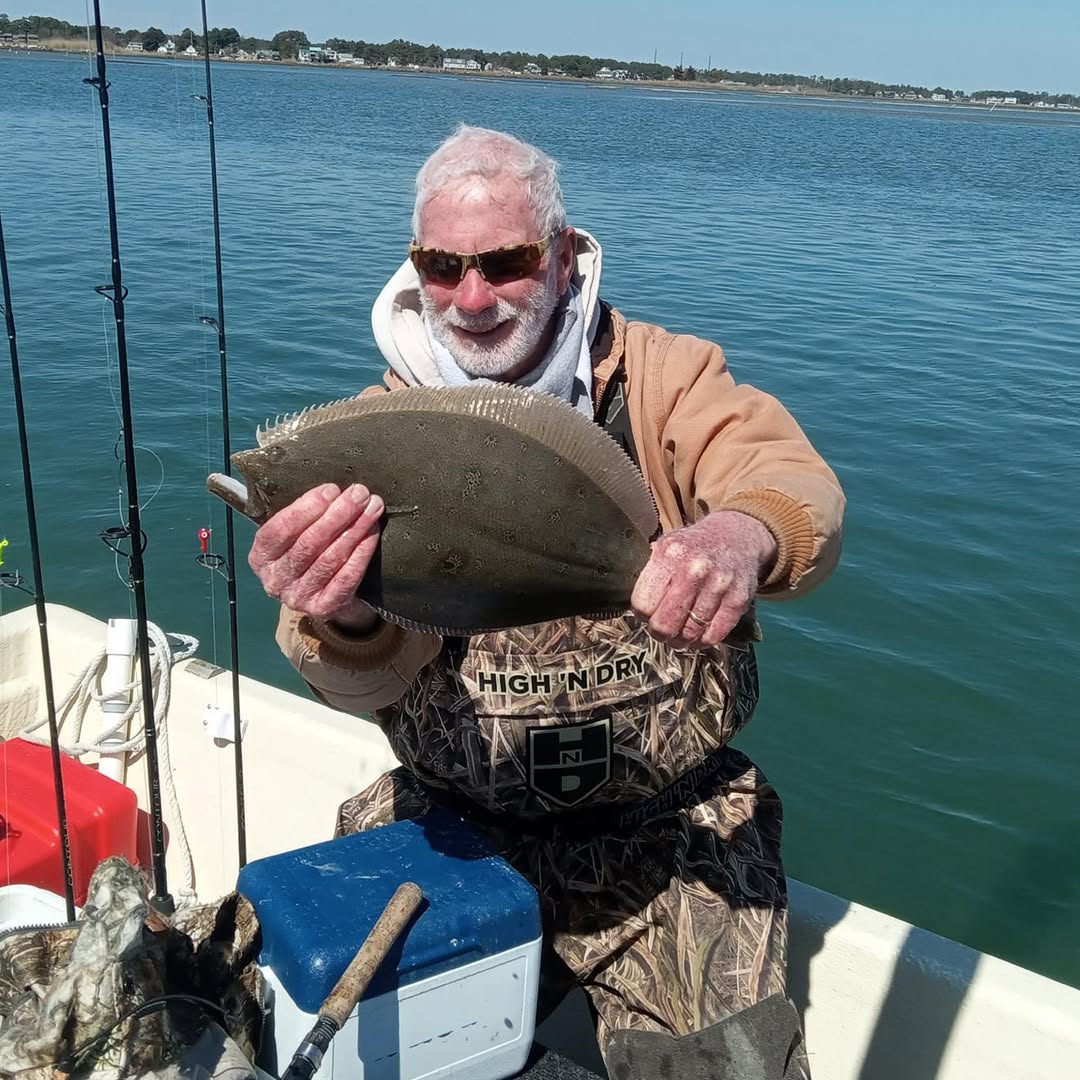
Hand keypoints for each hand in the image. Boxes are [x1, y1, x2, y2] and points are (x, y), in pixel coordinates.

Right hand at [248, 483, 383, 630]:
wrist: (327, 597)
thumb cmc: (309, 554)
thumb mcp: (294, 535)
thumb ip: (303, 515)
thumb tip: (333, 490)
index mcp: (261, 556)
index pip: (279, 530)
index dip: (307, 508)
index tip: (332, 489)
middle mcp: (275, 580)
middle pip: (308, 543)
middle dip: (338, 514)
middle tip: (360, 493)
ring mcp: (298, 597)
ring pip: (330, 558)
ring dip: (354, 529)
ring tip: (372, 508)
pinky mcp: (323, 608)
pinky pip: (347, 577)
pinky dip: (362, 552)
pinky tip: (373, 533)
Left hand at [631, 511, 777, 649]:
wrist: (738, 536)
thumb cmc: (694, 546)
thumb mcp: (667, 545)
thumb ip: (651, 573)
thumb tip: (636, 609)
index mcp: (669, 554)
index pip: (642, 604)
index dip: (642, 614)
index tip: (647, 613)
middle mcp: (694, 569)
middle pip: (664, 624)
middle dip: (659, 633)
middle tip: (662, 630)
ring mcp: (718, 585)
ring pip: (689, 633)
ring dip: (681, 640)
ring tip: (679, 634)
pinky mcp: (738, 599)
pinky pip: (714, 635)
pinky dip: (703, 641)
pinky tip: (698, 635)